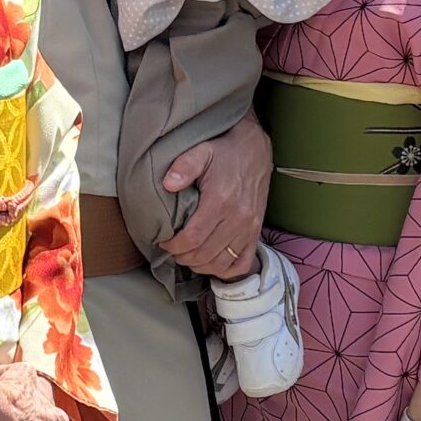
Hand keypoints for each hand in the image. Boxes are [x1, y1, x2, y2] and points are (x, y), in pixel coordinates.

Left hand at [165, 113, 271, 276]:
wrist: (255, 150)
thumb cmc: (225, 152)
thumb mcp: (202, 151)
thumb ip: (184, 166)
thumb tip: (168, 184)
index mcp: (220, 201)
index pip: (192, 238)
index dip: (174, 246)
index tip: (164, 242)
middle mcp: (237, 218)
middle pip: (204, 254)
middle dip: (183, 257)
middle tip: (172, 251)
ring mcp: (249, 228)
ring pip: (221, 263)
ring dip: (200, 265)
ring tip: (187, 256)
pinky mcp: (256, 232)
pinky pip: (241, 263)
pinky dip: (224, 269)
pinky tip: (211, 262)